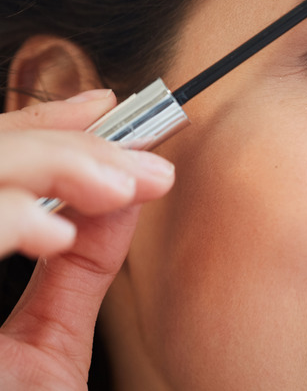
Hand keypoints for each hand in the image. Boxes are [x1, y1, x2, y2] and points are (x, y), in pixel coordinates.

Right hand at [0, 90, 174, 388]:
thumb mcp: (45, 345)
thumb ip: (77, 271)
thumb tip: (124, 198)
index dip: (44, 127)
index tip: (113, 112)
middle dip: (60, 144)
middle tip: (141, 162)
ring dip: (43, 167)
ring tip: (118, 187)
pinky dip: (0, 220)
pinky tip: (55, 234)